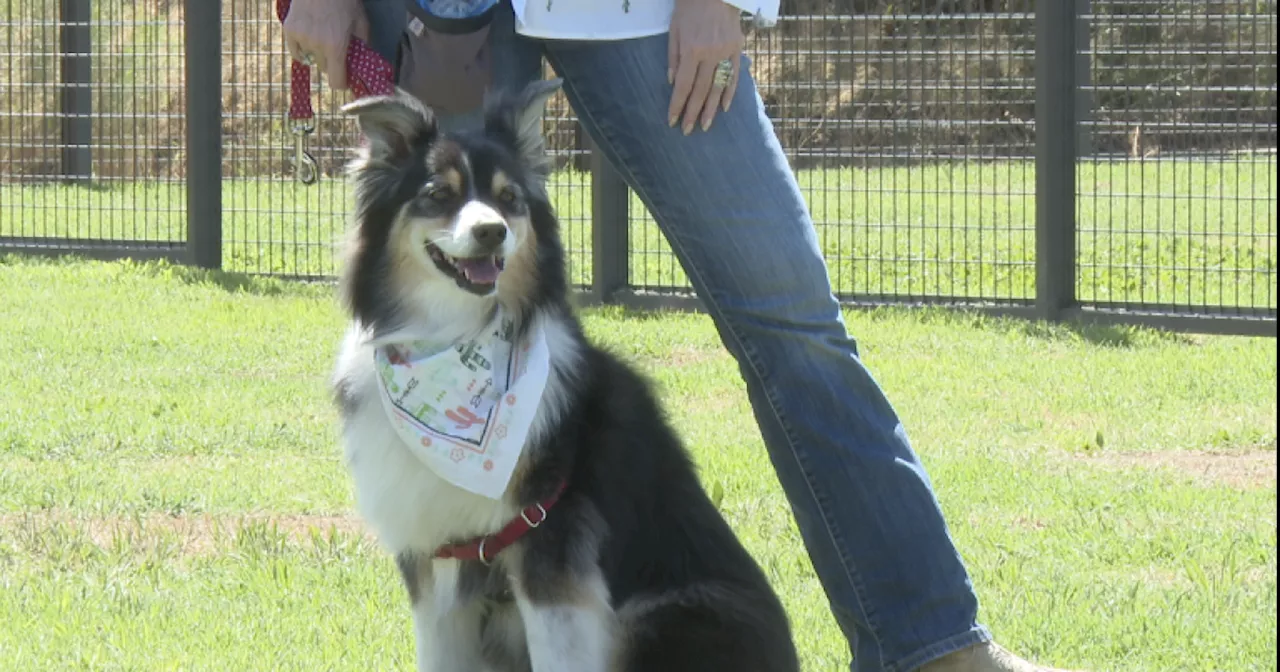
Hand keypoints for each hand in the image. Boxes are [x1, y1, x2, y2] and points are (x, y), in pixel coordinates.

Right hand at [282, 0, 369, 89]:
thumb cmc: (346, 0)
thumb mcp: (361, 23)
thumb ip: (362, 46)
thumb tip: (361, 64)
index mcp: (336, 46)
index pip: (336, 81)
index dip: (342, 82)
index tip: (345, 79)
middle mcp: (316, 46)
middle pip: (324, 69)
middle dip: (331, 63)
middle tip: (336, 49)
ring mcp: (300, 37)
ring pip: (310, 59)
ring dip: (316, 54)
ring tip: (322, 36)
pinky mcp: (288, 30)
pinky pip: (296, 51)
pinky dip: (302, 49)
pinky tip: (309, 38)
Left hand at [667, 0, 743, 134]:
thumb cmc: (689, 8)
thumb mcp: (674, 30)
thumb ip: (673, 57)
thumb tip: (673, 83)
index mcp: (692, 50)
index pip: (684, 85)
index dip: (677, 105)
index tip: (672, 120)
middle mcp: (711, 54)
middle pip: (700, 91)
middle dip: (693, 113)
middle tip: (687, 130)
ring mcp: (726, 53)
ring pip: (718, 87)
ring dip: (711, 109)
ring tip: (705, 126)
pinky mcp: (737, 49)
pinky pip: (734, 76)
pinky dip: (729, 93)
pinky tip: (723, 108)